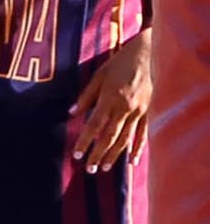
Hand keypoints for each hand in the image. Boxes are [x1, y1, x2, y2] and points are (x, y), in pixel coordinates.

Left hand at [71, 29, 152, 173]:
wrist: (151, 53)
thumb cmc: (121, 62)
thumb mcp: (99, 74)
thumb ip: (86, 95)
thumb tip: (71, 113)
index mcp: (109, 98)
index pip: (94, 125)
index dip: (85, 141)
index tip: (77, 155)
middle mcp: (125, 108)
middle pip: (109, 136)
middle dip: (98, 154)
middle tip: (89, 170)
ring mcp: (139, 112)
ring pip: (125, 139)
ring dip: (114, 155)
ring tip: (103, 168)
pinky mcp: (150, 112)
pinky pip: (143, 134)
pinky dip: (137, 148)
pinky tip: (132, 161)